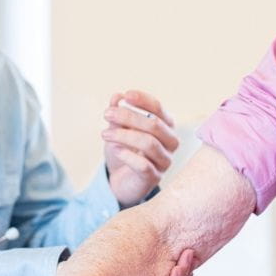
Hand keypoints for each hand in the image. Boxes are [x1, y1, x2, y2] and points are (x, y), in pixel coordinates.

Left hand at [102, 90, 177, 206]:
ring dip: (124, 136)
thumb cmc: (125, 149)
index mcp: (165, 125)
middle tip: (107, 114)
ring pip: (149, 143)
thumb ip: (118, 114)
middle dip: (128, 117)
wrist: (122, 179)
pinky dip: (127, 155)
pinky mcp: (155, 177)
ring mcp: (165, 160)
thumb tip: (117, 96)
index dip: (143, 100)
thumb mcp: (118, 129)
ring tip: (105, 134)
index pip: (158, 108)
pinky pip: (143, 165)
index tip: (126, 95)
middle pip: (154, 124)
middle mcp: (170, 142)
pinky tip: (115, 150)